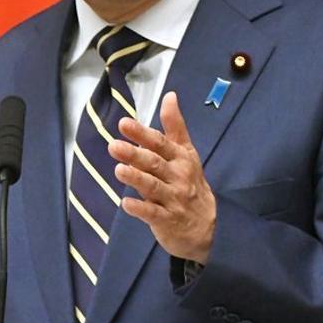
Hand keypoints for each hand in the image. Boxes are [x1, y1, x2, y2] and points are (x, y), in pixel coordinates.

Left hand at [108, 92, 215, 263]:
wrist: (208, 226)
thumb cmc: (191, 183)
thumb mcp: (187, 152)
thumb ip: (175, 126)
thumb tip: (169, 95)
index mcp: (180, 158)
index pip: (160, 143)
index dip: (142, 133)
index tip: (123, 123)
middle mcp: (178, 176)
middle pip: (154, 163)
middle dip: (134, 154)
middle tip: (114, 145)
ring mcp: (173, 199)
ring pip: (153, 187)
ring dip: (136, 178)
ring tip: (118, 169)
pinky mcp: (167, 220)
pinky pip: (153, 214)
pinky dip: (139, 209)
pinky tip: (125, 203)